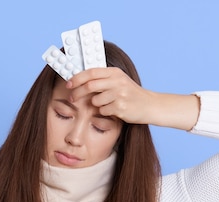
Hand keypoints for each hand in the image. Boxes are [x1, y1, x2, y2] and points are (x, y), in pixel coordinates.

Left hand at [67, 67, 200, 130]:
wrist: (150, 105)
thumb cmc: (131, 94)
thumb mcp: (119, 81)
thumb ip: (102, 79)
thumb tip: (80, 80)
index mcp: (115, 72)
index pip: (91, 72)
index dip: (77, 78)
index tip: (68, 83)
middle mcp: (117, 81)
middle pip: (90, 86)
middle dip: (78, 92)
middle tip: (73, 98)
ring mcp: (120, 94)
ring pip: (96, 101)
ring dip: (97, 105)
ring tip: (107, 104)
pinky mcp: (121, 107)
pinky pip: (103, 111)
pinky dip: (105, 112)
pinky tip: (115, 110)